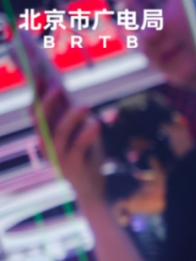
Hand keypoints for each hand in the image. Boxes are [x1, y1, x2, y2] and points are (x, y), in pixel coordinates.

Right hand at [39, 84, 106, 206]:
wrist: (92, 188)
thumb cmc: (85, 154)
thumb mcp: (77, 131)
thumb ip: (69, 113)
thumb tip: (62, 86)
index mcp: (44, 134)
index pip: (34, 110)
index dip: (36, 92)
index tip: (40, 72)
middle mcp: (45, 145)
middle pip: (40, 121)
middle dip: (47, 102)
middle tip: (58, 86)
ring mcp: (57, 156)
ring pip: (58, 134)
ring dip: (71, 117)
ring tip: (85, 105)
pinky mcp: (72, 166)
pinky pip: (78, 148)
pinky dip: (87, 134)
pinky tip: (96, 124)